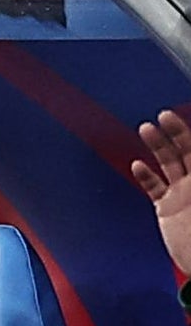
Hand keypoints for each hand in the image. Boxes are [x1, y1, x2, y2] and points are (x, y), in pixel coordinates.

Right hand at [134, 109, 190, 276]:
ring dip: (158, 146)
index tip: (182, 117)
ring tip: (145, 129)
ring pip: (169, 164)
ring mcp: (183, 195)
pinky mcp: (168, 209)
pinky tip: (138, 165)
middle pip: (187, 152)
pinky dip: (146, 176)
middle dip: (177, 132)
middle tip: (163, 116)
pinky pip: (155, 188)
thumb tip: (168, 171)